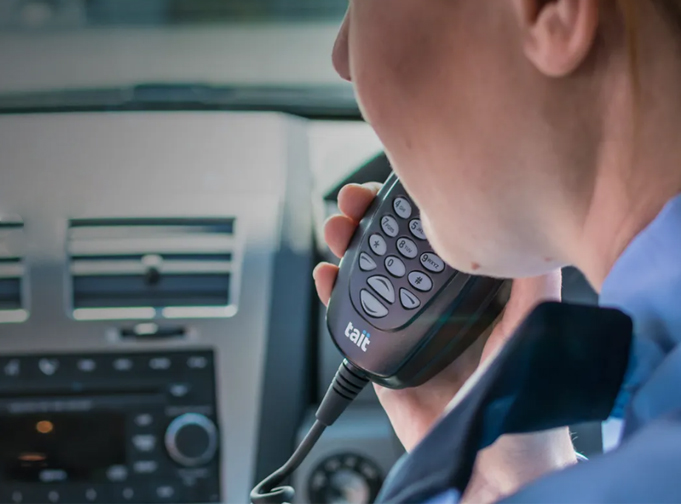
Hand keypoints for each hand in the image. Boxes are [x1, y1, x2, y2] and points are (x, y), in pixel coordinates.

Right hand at [314, 183, 576, 501]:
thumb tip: (536, 229)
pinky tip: (327, 276)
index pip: (431, 239)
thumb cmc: (520, 401)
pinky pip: (351, 321)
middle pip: (392, 252)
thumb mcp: (532, 328)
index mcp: (469, 294)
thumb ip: (534, 282)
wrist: (490, 463)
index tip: (392, 191)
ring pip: (367, 278)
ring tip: (336, 230)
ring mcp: (405, 329)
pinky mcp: (381, 356)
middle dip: (369, 221)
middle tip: (354, 203)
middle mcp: (434, 306)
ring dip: (346, 248)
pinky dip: (333, 296)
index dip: (408, 210)